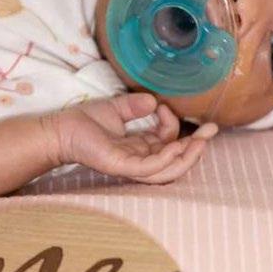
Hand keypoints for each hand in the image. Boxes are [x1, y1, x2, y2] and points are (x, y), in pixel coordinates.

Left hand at [44, 93, 217, 183]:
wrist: (60, 129)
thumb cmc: (84, 122)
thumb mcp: (117, 109)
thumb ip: (136, 105)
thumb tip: (155, 100)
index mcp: (139, 148)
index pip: (168, 143)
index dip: (174, 126)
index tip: (165, 107)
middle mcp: (138, 160)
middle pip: (175, 161)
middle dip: (196, 147)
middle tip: (212, 130)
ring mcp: (130, 166)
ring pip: (167, 170)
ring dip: (188, 157)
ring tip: (202, 141)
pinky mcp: (120, 167)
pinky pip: (149, 169)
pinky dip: (165, 159)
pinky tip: (176, 146)